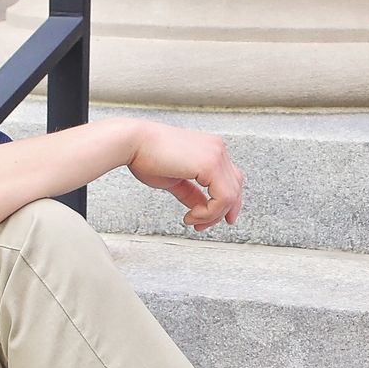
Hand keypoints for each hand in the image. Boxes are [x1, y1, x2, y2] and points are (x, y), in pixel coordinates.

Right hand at [125, 121, 242, 231]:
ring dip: (212, 215)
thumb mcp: (175, 180)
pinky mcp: (210, 164)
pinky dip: (210, 212)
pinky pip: (223, 197)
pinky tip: (192, 215)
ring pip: (231, 196)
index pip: (232, 179)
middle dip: (220, 212)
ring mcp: (216, 154)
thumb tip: (201, 207)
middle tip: (200, 224)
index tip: (220, 218)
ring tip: (192, 219)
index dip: (229, 202)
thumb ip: (192, 193)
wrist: (133, 143)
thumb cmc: (146, 156)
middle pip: (235, 188)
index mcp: (210, 149)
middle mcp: (217, 149)